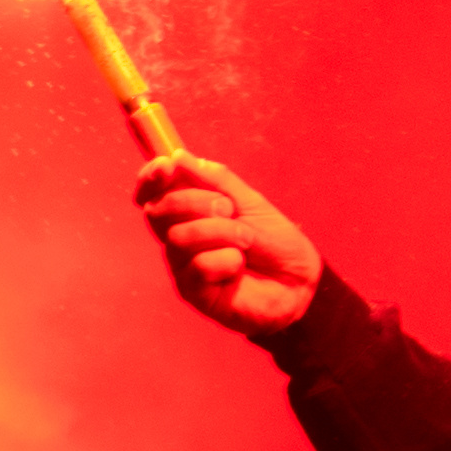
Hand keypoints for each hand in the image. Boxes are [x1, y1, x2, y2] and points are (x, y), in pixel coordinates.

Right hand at [133, 152, 324, 340]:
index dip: (150, 179)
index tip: (165, 166)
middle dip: (196, 202)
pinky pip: (197, 266)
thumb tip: (178, 157)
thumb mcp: (250, 202)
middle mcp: (178, 240)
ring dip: (221, 232)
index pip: (152, 195)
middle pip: (158, 212)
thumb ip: (216, 180)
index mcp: (188, 215)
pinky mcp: (193, 293)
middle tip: (230, 210)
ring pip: (179, 238)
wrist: (300, 280)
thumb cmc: (275, 242)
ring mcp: (182, 267)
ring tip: (246, 241)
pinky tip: (239, 267)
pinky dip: (227, 260)